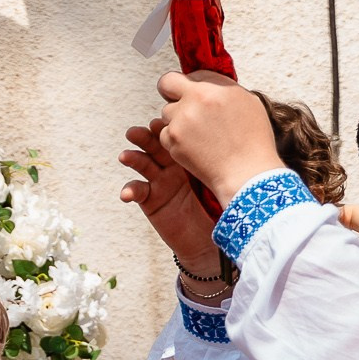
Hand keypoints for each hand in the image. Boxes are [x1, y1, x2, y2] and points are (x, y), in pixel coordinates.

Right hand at [119, 118, 220, 272]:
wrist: (214, 237)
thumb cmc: (222, 204)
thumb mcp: (223, 173)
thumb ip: (220, 154)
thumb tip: (233, 125)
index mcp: (190, 154)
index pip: (176, 135)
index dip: (165, 128)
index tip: (161, 122)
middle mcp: (172, 165)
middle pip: (154, 145)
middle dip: (143, 137)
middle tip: (135, 133)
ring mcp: (159, 182)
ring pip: (142, 164)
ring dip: (132, 158)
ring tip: (125, 157)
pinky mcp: (150, 200)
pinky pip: (137, 192)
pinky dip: (130, 191)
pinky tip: (127, 194)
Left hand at [155, 71, 286, 202]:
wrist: (247, 172)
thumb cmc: (252, 140)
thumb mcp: (248, 103)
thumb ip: (223, 90)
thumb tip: (207, 84)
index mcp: (216, 87)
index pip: (192, 74)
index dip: (193, 85)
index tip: (196, 94)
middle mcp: (196, 99)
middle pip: (167, 84)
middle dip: (170, 92)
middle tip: (180, 104)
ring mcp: (181, 119)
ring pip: (166, 112)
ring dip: (176, 120)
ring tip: (199, 134)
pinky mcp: (172, 139)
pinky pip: (164, 133)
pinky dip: (174, 140)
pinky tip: (194, 147)